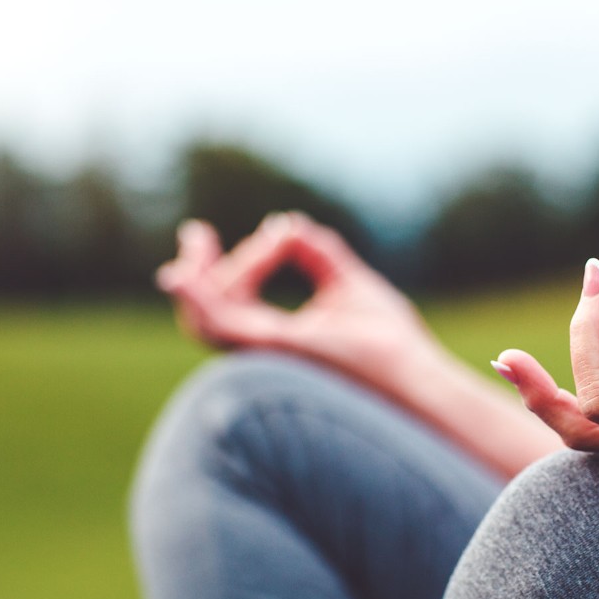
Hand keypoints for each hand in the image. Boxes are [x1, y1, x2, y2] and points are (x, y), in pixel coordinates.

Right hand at [157, 211, 440, 396]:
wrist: (415, 373)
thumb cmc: (389, 342)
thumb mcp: (347, 282)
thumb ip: (317, 254)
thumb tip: (287, 224)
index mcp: (278, 340)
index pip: (231, 306)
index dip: (220, 270)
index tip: (229, 235)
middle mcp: (264, 352)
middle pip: (206, 312)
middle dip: (196, 272)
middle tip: (195, 233)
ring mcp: (265, 353)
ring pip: (207, 316)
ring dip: (198, 278)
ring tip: (198, 240)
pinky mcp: (275, 346)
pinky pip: (220, 323)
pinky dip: (199, 297)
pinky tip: (184, 274)